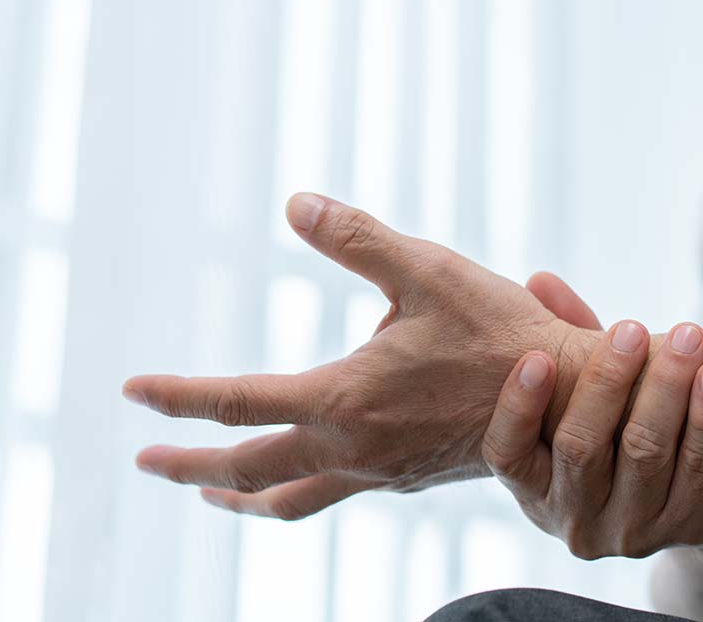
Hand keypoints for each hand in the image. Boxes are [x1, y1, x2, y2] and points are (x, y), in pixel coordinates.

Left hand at [124, 193, 596, 519]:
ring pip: (287, 499)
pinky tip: (301, 471)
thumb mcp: (428, 269)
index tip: (131, 391)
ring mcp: (380, 473)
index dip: (177, 395)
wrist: (571, 402)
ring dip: (237, 494)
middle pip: (246, 470)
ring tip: (209, 492)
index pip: (236, 402)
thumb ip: (358, 237)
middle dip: (187, 466)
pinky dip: (291, 491)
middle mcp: (353, 448)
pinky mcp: (407, 479)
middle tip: (146, 460)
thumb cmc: (502, 332)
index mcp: (345, 400)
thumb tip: (295, 202)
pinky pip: (329, 496)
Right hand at [482, 320, 702, 559]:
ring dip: (667, 387)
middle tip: (633, 329)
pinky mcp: (690, 530)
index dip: (519, 407)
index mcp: (536, 487)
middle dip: (608, 380)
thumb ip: (568, 341)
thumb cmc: (629, 426)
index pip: (507, 454)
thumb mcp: (594, 391)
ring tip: (689, 336)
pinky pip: (700, 469)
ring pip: (645, 454)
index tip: (539, 357)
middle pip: (581, 448)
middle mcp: (576, 521)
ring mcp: (633, 533)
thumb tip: (540, 281)